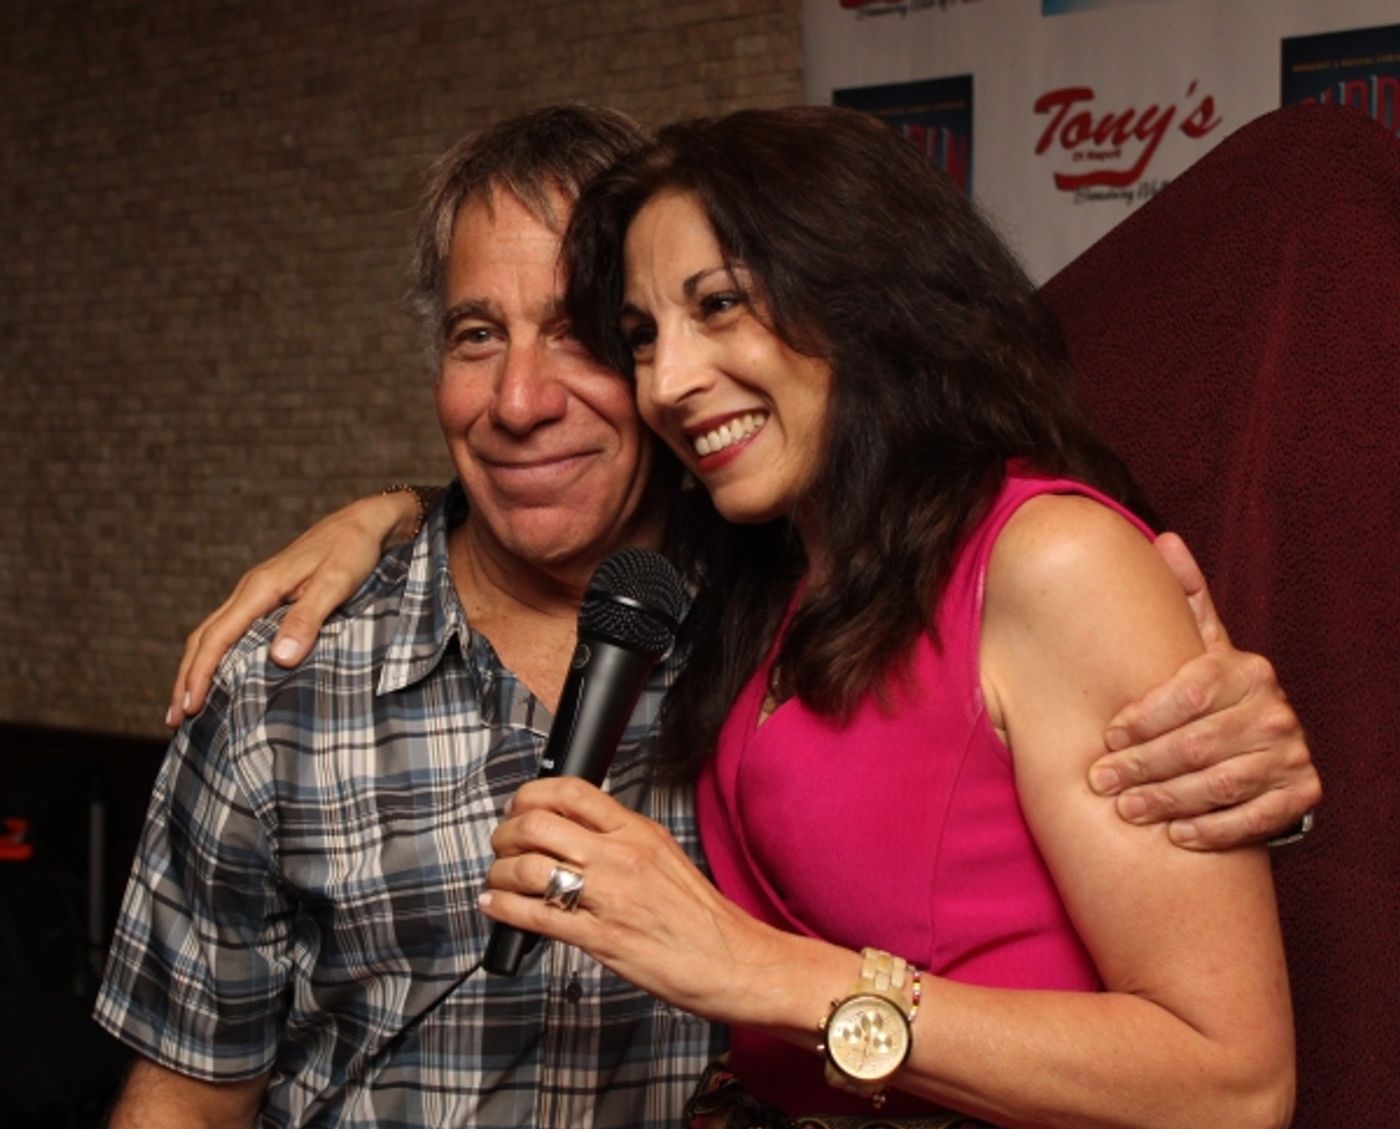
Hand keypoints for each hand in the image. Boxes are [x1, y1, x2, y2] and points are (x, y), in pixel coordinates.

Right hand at [165, 490, 421, 726]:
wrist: (366, 521)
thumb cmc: (354, 548)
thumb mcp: (337, 582)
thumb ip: (308, 618)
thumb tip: (279, 658)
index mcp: (261, 587)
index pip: (217, 636)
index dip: (199, 673)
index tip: (187, 707)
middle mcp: (252, 589)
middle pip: (205, 637)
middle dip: (186, 677)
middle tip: (173, 719)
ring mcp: (259, 591)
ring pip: (214, 632)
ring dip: (197, 667)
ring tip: (187, 703)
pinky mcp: (271, 595)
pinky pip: (232, 627)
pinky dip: (218, 654)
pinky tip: (223, 673)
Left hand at [480, 777, 787, 1023]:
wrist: (732, 959)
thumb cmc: (701, 916)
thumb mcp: (663, 856)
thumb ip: (621, 839)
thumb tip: (576, 831)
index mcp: (636, 831)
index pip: (571, 792)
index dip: (530, 794)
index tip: (518, 806)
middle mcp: (620, 856)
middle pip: (538, 824)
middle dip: (505, 834)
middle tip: (500, 845)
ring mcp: (608, 896)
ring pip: (529, 868)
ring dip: (499, 873)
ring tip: (495, 879)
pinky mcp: (600, 938)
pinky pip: (537, 916)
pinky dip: (505, 909)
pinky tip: (495, 906)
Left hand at [1088, 533, 1321, 849]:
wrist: (1260, 746)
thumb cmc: (1208, 693)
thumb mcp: (1198, 645)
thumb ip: (1182, 600)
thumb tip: (1163, 539)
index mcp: (1245, 669)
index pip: (1188, 693)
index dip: (1144, 716)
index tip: (1107, 734)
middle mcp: (1274, 710)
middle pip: (1197, 744)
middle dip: (1142, 765)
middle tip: (1101, 781)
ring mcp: (1292, 754)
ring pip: (1220, 784)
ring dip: (1168, 801)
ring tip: (1127, 810)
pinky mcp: (1301, 794)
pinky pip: (1255, 819)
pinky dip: (1213, 830)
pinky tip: (1177, 836)